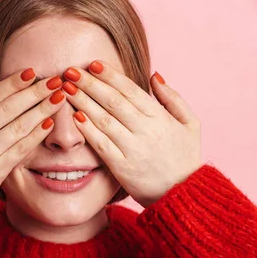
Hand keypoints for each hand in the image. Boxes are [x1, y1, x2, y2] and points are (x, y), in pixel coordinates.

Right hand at [0, 69, 65, 209]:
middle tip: (54, 80)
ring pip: (19, 126)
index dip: (13, 82)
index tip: (31, 72)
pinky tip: (49, 124)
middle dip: (35, 92)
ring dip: (42, 110)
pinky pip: (21, 149)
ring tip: (59, 97)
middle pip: (10, 107)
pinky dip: (36, 135)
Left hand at [61, 61, 202, 207]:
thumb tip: (154, 75)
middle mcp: (146, 130)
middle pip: (113, 101)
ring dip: (83, 102)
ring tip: (66, 89)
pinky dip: (88, 130)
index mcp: (160, 117)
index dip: (110, 75)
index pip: (131, 90)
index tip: (93, 63)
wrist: (183, 194)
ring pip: (104, 120)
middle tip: (70, 70)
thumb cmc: (184, 156)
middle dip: (90, 84)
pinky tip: (75, 117)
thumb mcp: (190, 123)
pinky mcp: (122, 167)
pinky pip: (102, 145)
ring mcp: (133, 149)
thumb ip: (172, 98)